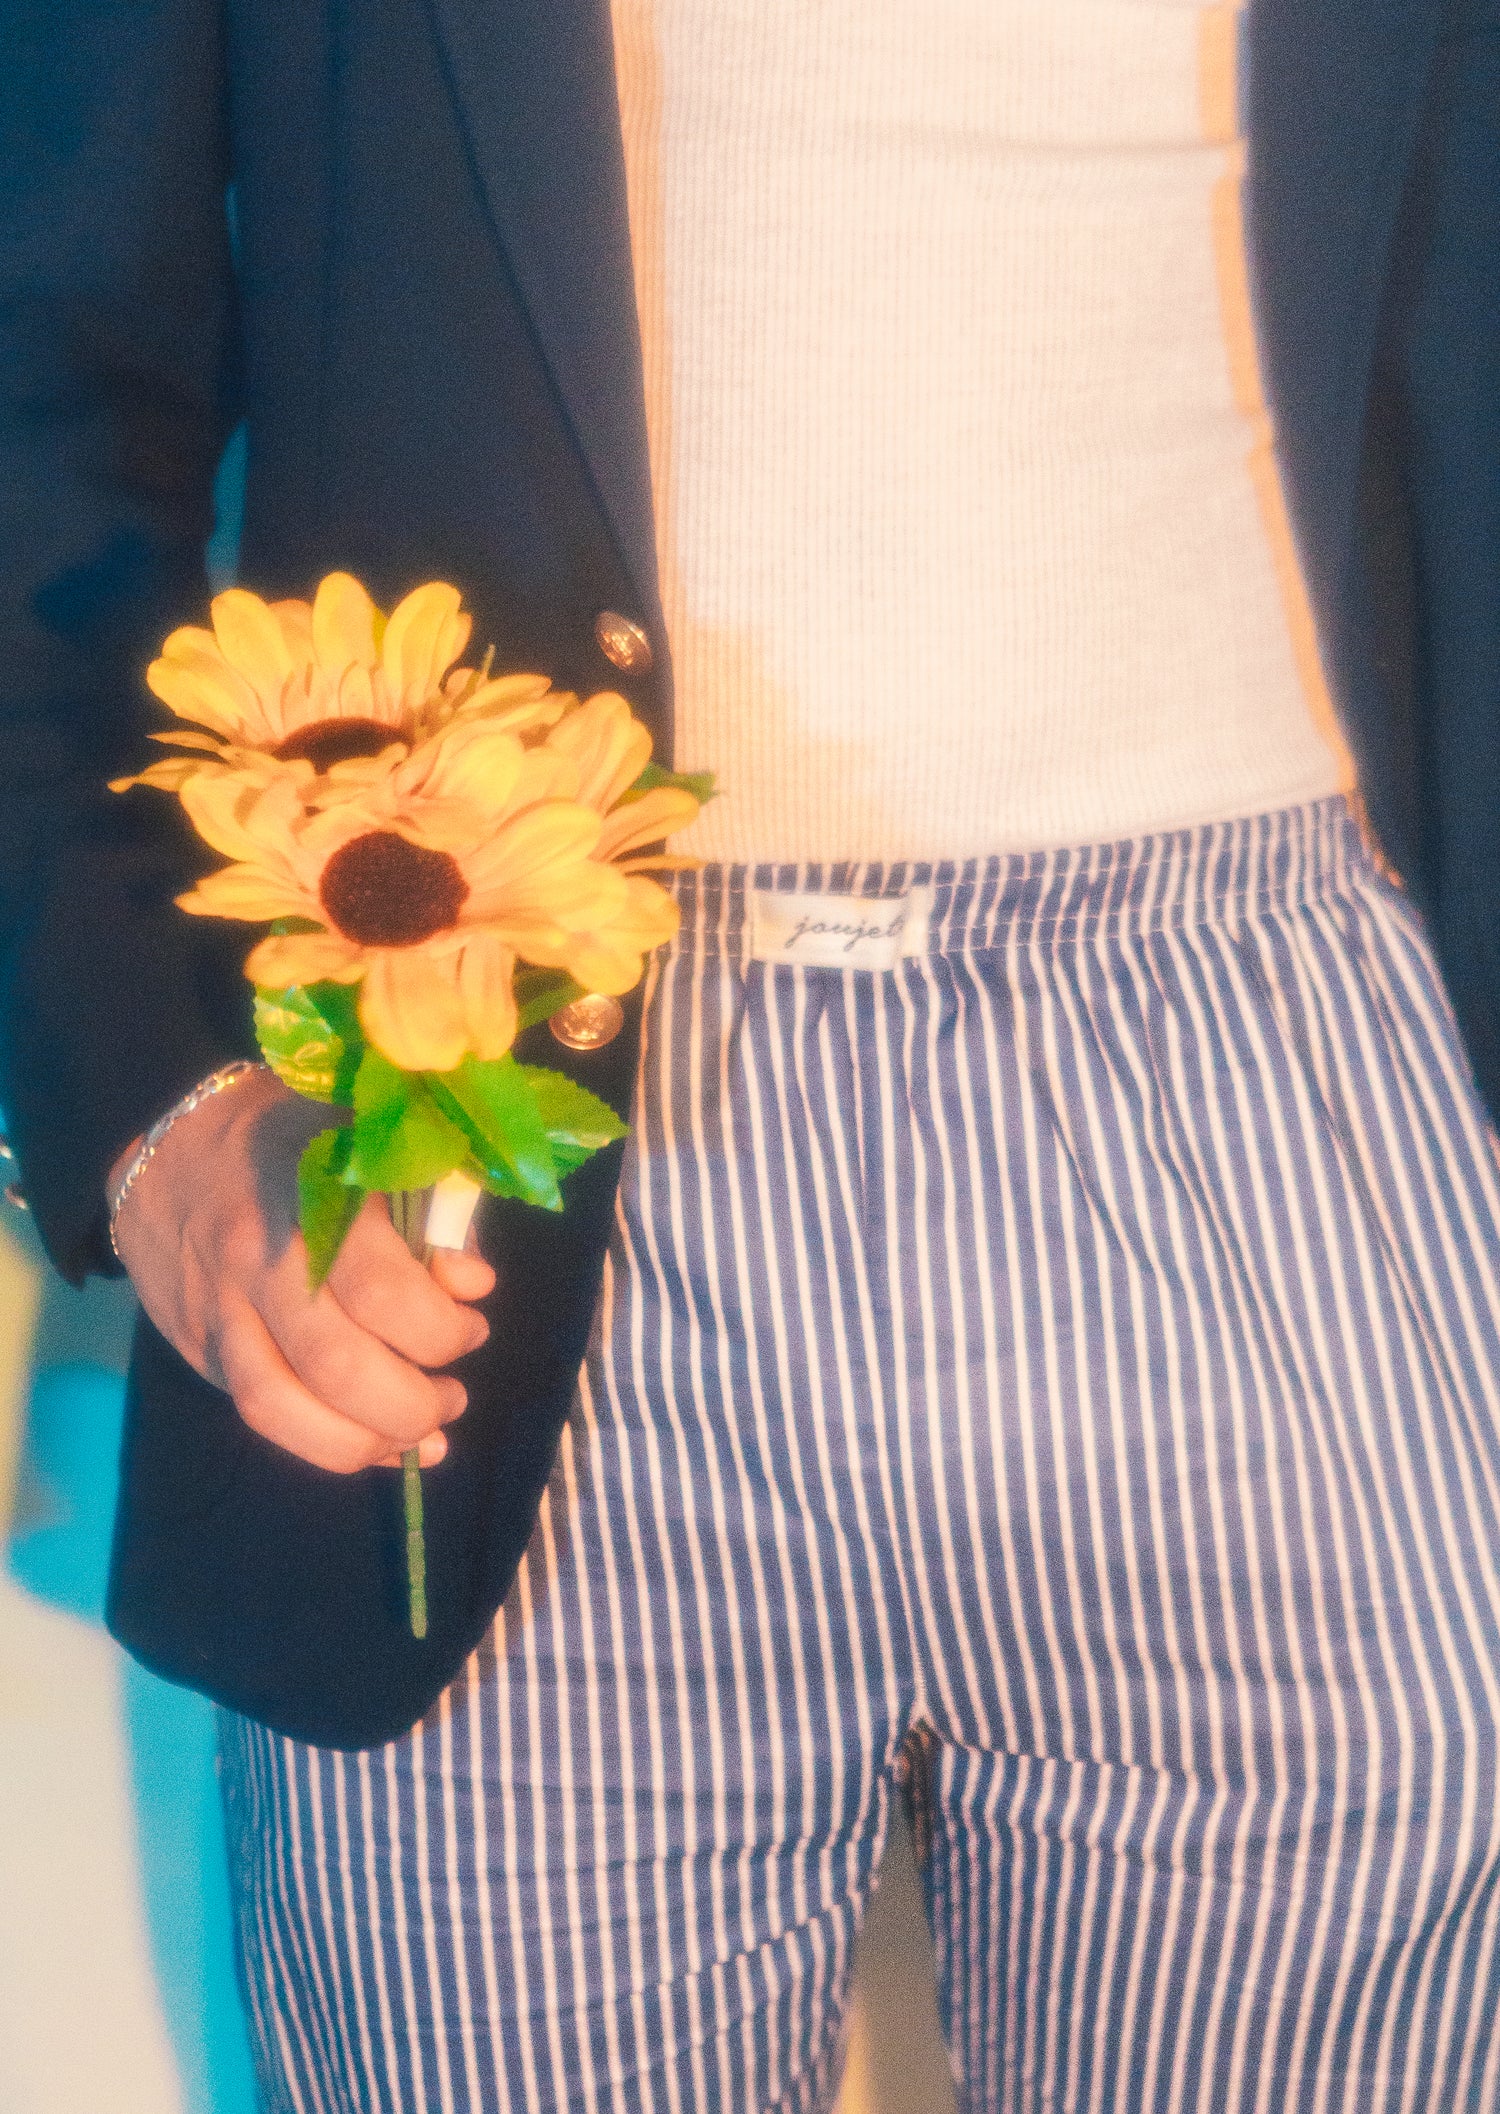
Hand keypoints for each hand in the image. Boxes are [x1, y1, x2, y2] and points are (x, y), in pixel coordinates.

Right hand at [108, 1068, 494, 1472]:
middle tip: (452, 1395)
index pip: (381, 1291)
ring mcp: (219, 1310)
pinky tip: (375, 1446)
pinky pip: (257, 1414)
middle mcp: (259, 1261)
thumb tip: (472, 1285)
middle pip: (335, 1365)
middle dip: (413, 1401)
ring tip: (422, 1433)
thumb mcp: (372, 1144)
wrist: (168, 1148)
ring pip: (283, 1407)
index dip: (441, 1328)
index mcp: (313, 1197)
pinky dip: (322, 1444)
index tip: (474, 1324)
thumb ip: (430, 1209)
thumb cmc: (294, 1137)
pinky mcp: (199, 1345)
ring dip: (367, 1440)